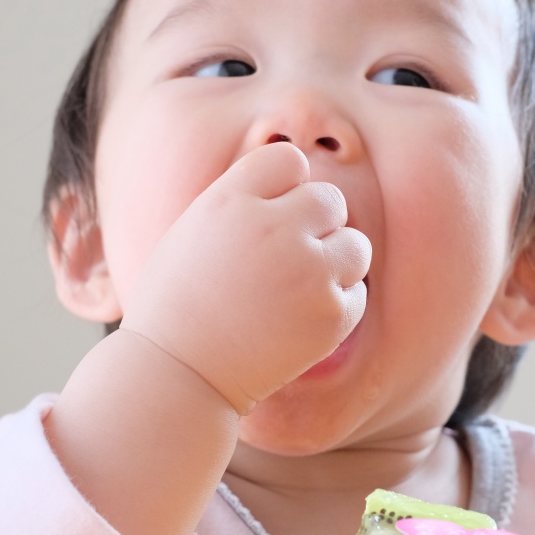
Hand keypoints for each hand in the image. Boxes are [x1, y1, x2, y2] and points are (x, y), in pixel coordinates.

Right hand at [121, 142, 370, 412]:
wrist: (177, 375)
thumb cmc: (176, 305)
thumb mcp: (193, 232)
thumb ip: (243, 202)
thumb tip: (295, 188)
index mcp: (231, 200)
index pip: (288, 160)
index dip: (285, 186)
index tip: (271, 216)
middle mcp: (274, 227)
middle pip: (330, 199)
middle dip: (316, 225)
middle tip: (288, 259)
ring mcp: (307, 271)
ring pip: (356, 244)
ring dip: (337, 262)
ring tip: (300, 288)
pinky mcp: (331, 315)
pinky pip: (357, 292)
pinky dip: (336, 304)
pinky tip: (300, 319)